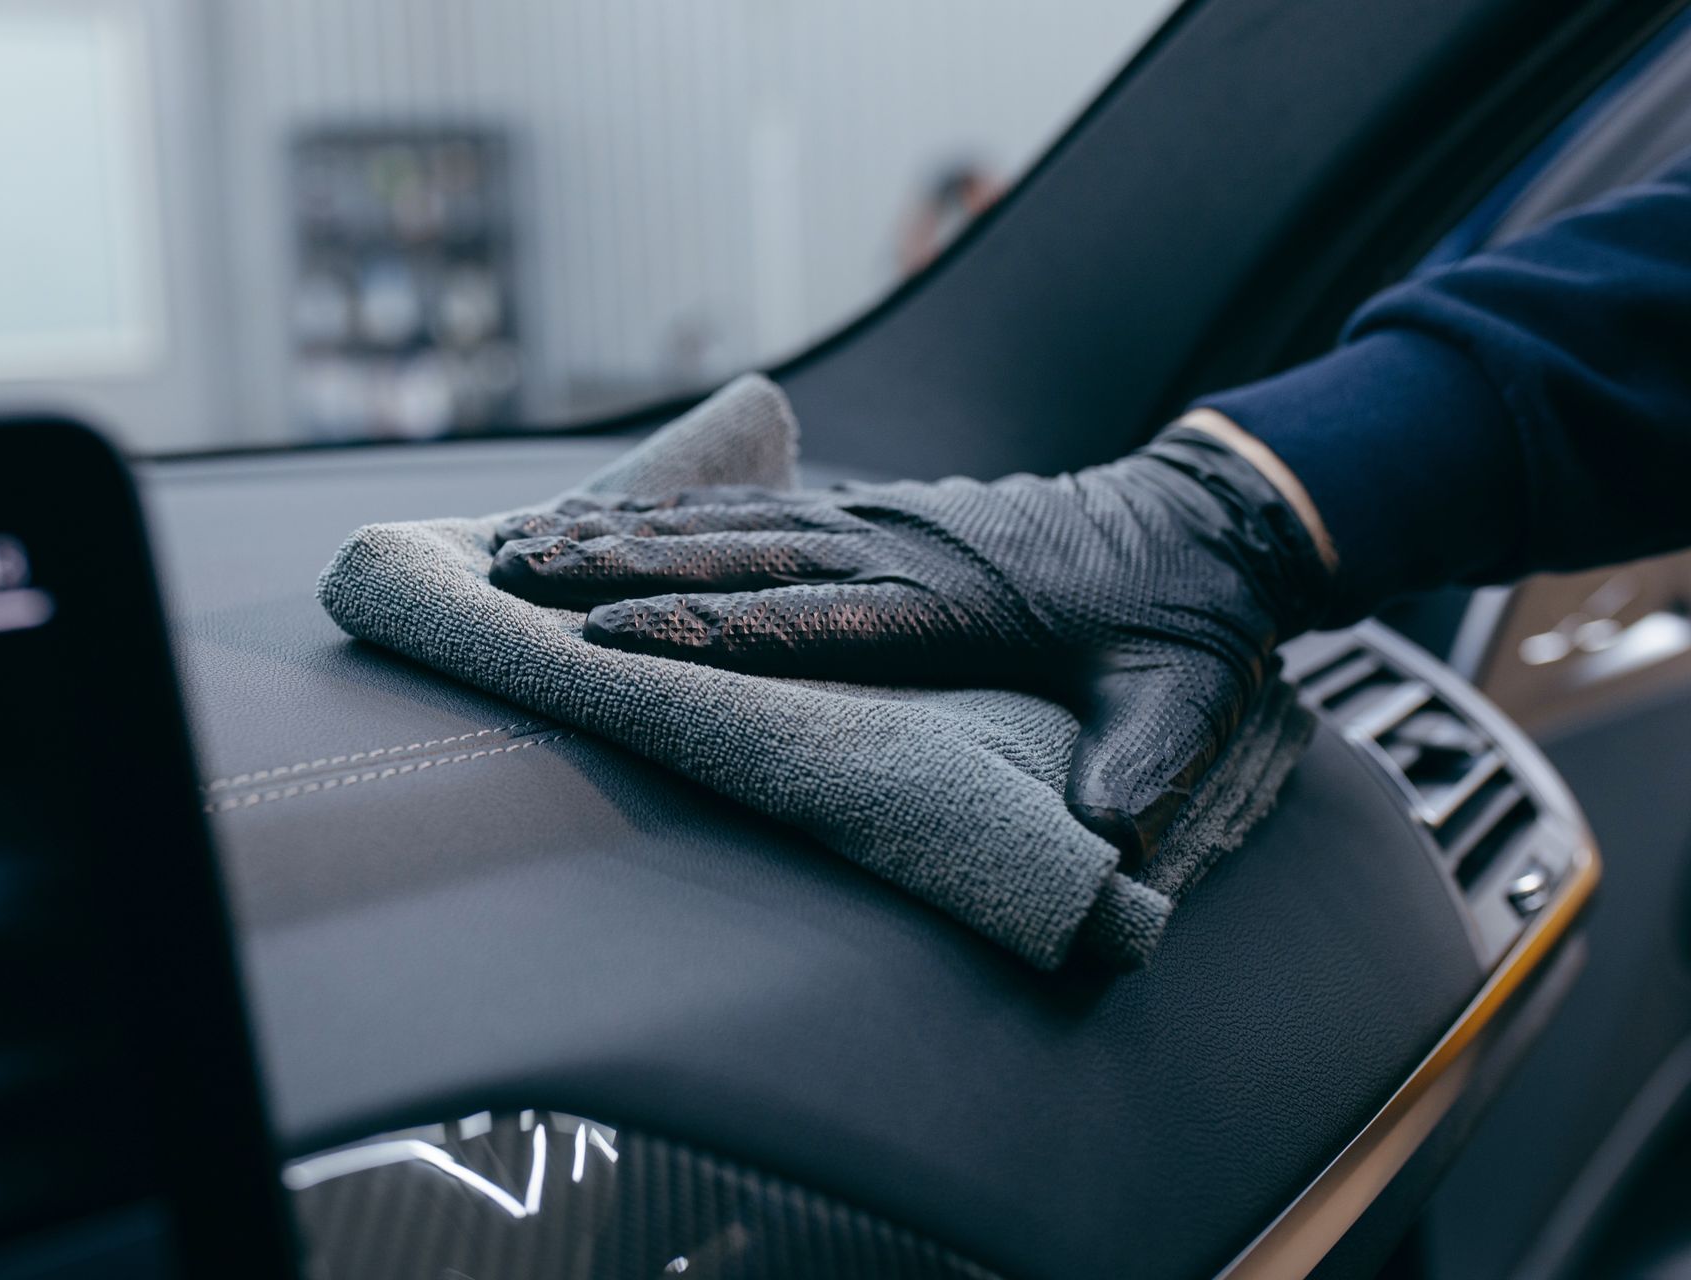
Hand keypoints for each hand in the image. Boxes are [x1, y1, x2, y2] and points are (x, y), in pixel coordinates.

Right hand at [489, 428, 1332, 865]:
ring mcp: (884, 517)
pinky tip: (619, 519)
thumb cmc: (1179, 621)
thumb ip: (1137, 768)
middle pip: (734, 555)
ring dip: (626, 532)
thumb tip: (1106, 850)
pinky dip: (680, 512)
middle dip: (618, 567)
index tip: (606, 635)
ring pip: (732, 523)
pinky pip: (762, 508)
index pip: (801, 615)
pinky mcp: (883, 510)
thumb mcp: (1176, 700)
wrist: (1198, 520)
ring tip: (529, 541)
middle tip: (515, 571)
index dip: (701, 627)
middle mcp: (895, 546)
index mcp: (946, 599)